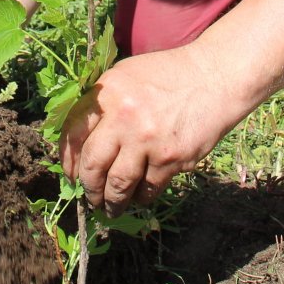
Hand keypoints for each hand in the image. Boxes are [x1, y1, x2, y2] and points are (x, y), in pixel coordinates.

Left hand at [59, 46, 248, 212]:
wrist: (214, 77)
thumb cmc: (169, 75)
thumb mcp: (126, 76)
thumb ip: (102, 104)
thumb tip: (81, 144)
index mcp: (106, 93)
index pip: (73, 135)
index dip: (69, 161)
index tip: (71, 175)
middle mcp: (122, 118)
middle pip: (92, 165)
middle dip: (88, 188)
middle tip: (90, 197)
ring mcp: (147, 140)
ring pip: (118, 185)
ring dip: (111, 202)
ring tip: (111, 208)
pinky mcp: (171, 158)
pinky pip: (148, 189)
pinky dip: (141, 197)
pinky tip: (140, 196)